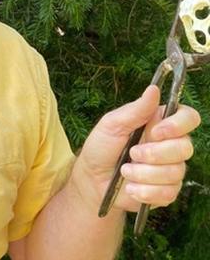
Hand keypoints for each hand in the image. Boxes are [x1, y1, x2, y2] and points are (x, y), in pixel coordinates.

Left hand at [73, 85, 200, 212]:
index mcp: (158, 123)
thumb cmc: (101, 147)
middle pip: (185, 147)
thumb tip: (154, 89)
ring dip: (144, 173)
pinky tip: (130, 187)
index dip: (179, 125)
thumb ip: (135, 109)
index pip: (188, 117)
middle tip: (132, 153)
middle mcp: (169, 144)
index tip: (156, 132)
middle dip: (155, 154)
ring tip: (124, 171)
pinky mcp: (167, 190)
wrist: (93, 179)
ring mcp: (171, 168)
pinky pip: (169, 192)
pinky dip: (146, 190)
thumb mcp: (112, 124)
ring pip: (176, 172)